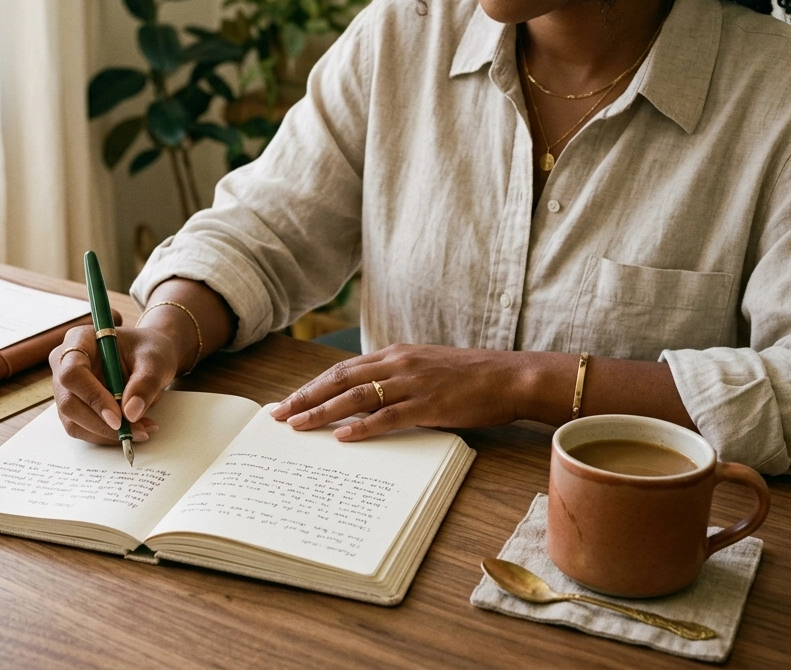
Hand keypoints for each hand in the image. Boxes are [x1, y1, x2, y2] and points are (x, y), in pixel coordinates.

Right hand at [48, 324, 183, 444]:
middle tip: (135, 431)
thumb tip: (130, 414)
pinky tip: (133, 429)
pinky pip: (83, 429)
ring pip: (74, 421)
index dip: (93, 397)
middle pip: (68, 402)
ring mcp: (65, 388)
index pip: (73, 372)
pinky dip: (107, 435)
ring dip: (106, 433)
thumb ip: (145, 383)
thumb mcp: (155, 361)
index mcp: (80, 340)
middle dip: (101, 423)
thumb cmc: (149, 351)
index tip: (118, 418)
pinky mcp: (74, 407)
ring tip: (141, 430)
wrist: (148, 358)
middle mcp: (65, 363)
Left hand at [269, 344, 527, 440]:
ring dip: (323, 411)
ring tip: (299, 425)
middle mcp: (398, 364)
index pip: (342, 369)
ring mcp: (412, 383)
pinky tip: (342, 436)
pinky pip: (387, 416)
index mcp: (395, 354)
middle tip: (280, 415)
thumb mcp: (426, 368)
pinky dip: (362, 426)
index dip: (313, 385)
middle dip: (306, 397)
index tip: (289, 399)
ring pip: (356, 396)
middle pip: (340, 379)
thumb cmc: (470, 377)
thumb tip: (366, 400)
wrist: (510, 377)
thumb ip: (396, 378)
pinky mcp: (428, 404)